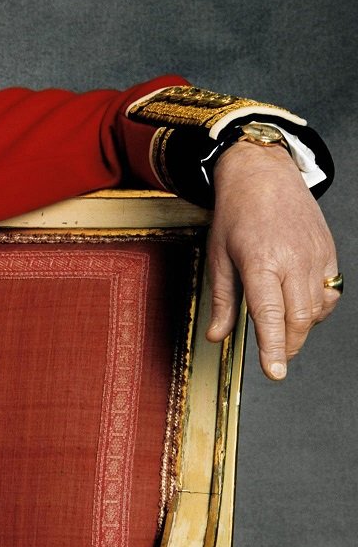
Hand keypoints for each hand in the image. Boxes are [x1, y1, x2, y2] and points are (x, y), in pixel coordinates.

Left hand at [206, 140, 340, 378]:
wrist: (263, 174)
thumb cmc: (236, 214)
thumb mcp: (218, 256)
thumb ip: (222, 301)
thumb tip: (217, 336)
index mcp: (260, 261)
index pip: (269, 315)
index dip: (272, 347)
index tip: (274, 372)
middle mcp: (292, 260)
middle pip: (299, 318)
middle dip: (289, 345)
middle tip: (276, 358)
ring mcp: (314, 256)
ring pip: (317, 309)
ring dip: (302, 328)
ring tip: (283, 330)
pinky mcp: (328, 252)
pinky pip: (330, 292)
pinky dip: (317, 308)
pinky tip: (300, 307)